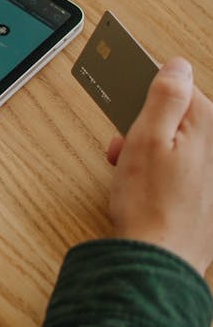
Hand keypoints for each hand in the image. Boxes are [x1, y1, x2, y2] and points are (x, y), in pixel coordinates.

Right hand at [107, 58, 212, 276]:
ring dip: (149, 151)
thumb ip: (165, 96)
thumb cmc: (150, 204)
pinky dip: (160, 173)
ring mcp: (212, 173)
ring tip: (128, 171)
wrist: (159, 260)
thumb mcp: (147, 138)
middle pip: (177, 118)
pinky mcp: (205, 195)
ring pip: (176, 145)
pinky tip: (142, 189)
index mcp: (206, 126)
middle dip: (145, 127)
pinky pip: (180, 169)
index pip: (179, 87)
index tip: (127, 106)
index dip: (147, 97)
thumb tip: (177, 66)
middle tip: (123, 146)